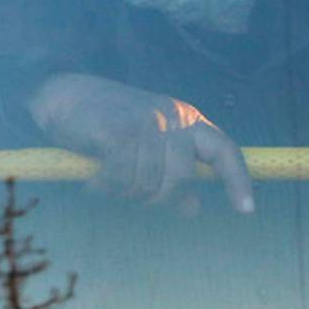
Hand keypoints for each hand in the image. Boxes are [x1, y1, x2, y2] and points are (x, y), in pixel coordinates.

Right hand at [26, 71, 254, 213]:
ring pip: (148, 182)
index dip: (237, 181)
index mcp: (185, 118)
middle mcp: (171, 116)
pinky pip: (121, 177)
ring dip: (123, 190)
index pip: (223, 151)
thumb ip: (170, 173)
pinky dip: (105, 186)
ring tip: (104, 181)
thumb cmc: (105, 123)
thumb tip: (193, 209)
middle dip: (154, 195)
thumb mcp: (146, 147)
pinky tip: (92, 181)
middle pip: (180, 178)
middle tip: (127, 192)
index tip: (246, 210)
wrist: (62, 98)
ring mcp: (147, 122)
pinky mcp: (120, 131)